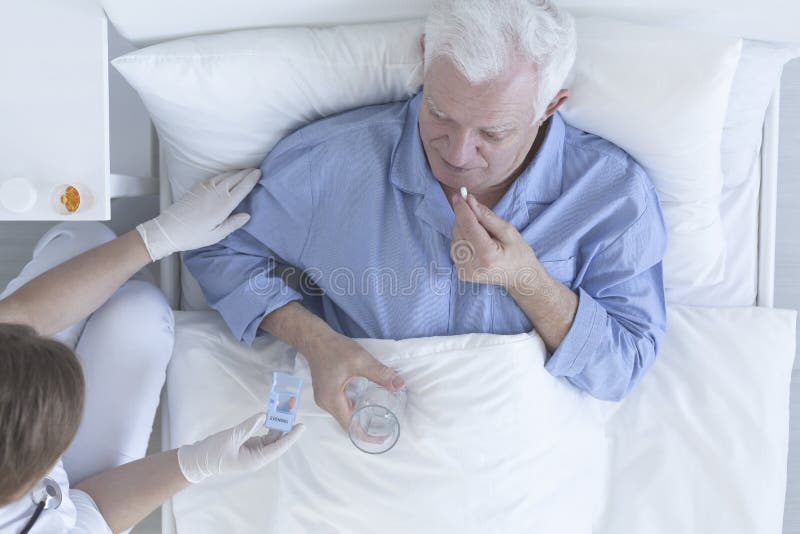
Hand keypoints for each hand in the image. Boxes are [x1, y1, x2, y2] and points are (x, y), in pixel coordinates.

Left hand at [136, 169, 261, 260]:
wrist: (168, 229)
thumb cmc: (193, 236)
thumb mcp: (216, 235)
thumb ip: (232, 224)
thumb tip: (247, 215)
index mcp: (223, 206)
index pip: (242, 188)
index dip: (252, 179)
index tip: (259, 173)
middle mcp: (215, 193)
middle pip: (235, 178)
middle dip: (246, 172)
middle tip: (256, 169)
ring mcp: (205, 188)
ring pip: (225, 175)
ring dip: (236, 171)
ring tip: (245, 170)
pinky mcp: (197, 187)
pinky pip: (216, 176)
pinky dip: (225, 174)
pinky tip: (228, 175)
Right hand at [177, 412, 303, 482]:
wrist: (198, 460)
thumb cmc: (213, 452)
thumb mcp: (231, 437)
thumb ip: (248, 426)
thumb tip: (263, 415)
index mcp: (255, 460)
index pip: (278, 447)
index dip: (291, 436)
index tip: (301, 426)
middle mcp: (258, 457)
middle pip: (277, 442)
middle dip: (286, 428)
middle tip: (293, 412)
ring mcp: (254, 451)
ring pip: (271, 438)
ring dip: (277, 425)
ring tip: (285, 410)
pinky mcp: (249, 446)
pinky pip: (264, 436)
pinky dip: (268, 426)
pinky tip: (272, 416)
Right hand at [304, 333, 405, 430]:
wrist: (314, 339)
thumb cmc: (334, 349)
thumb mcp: (360, 360)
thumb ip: (380, 374)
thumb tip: (400, 386)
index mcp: (332, 400)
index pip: (350, 428)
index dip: (366, 436)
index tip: (382, 438)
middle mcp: (326, 404)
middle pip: (347, 424)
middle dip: (366, 427)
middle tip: (385, 427)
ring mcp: (324, 398)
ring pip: (345, 415)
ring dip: (360, 417)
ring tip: (379, 416)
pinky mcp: (326, 392)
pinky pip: (342, 406)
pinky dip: (354, 408)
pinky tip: (366, 401)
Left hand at [450, 193, 540, 293]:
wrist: (519, 278)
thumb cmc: (518, 253)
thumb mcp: (508, 231)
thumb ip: (486, 216)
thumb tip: (469, 200)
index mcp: (487, 255)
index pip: (468, 226)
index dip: (462, 208)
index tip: (458, 195)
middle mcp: (473, 265)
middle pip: (459, 230)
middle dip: (466, 217)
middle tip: (480, 215)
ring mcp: (465, 271)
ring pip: (455, 237)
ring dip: (465, 230)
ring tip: (484, 236)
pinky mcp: (461, 273)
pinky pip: (456, 247)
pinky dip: (464, 240)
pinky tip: (477, 244)